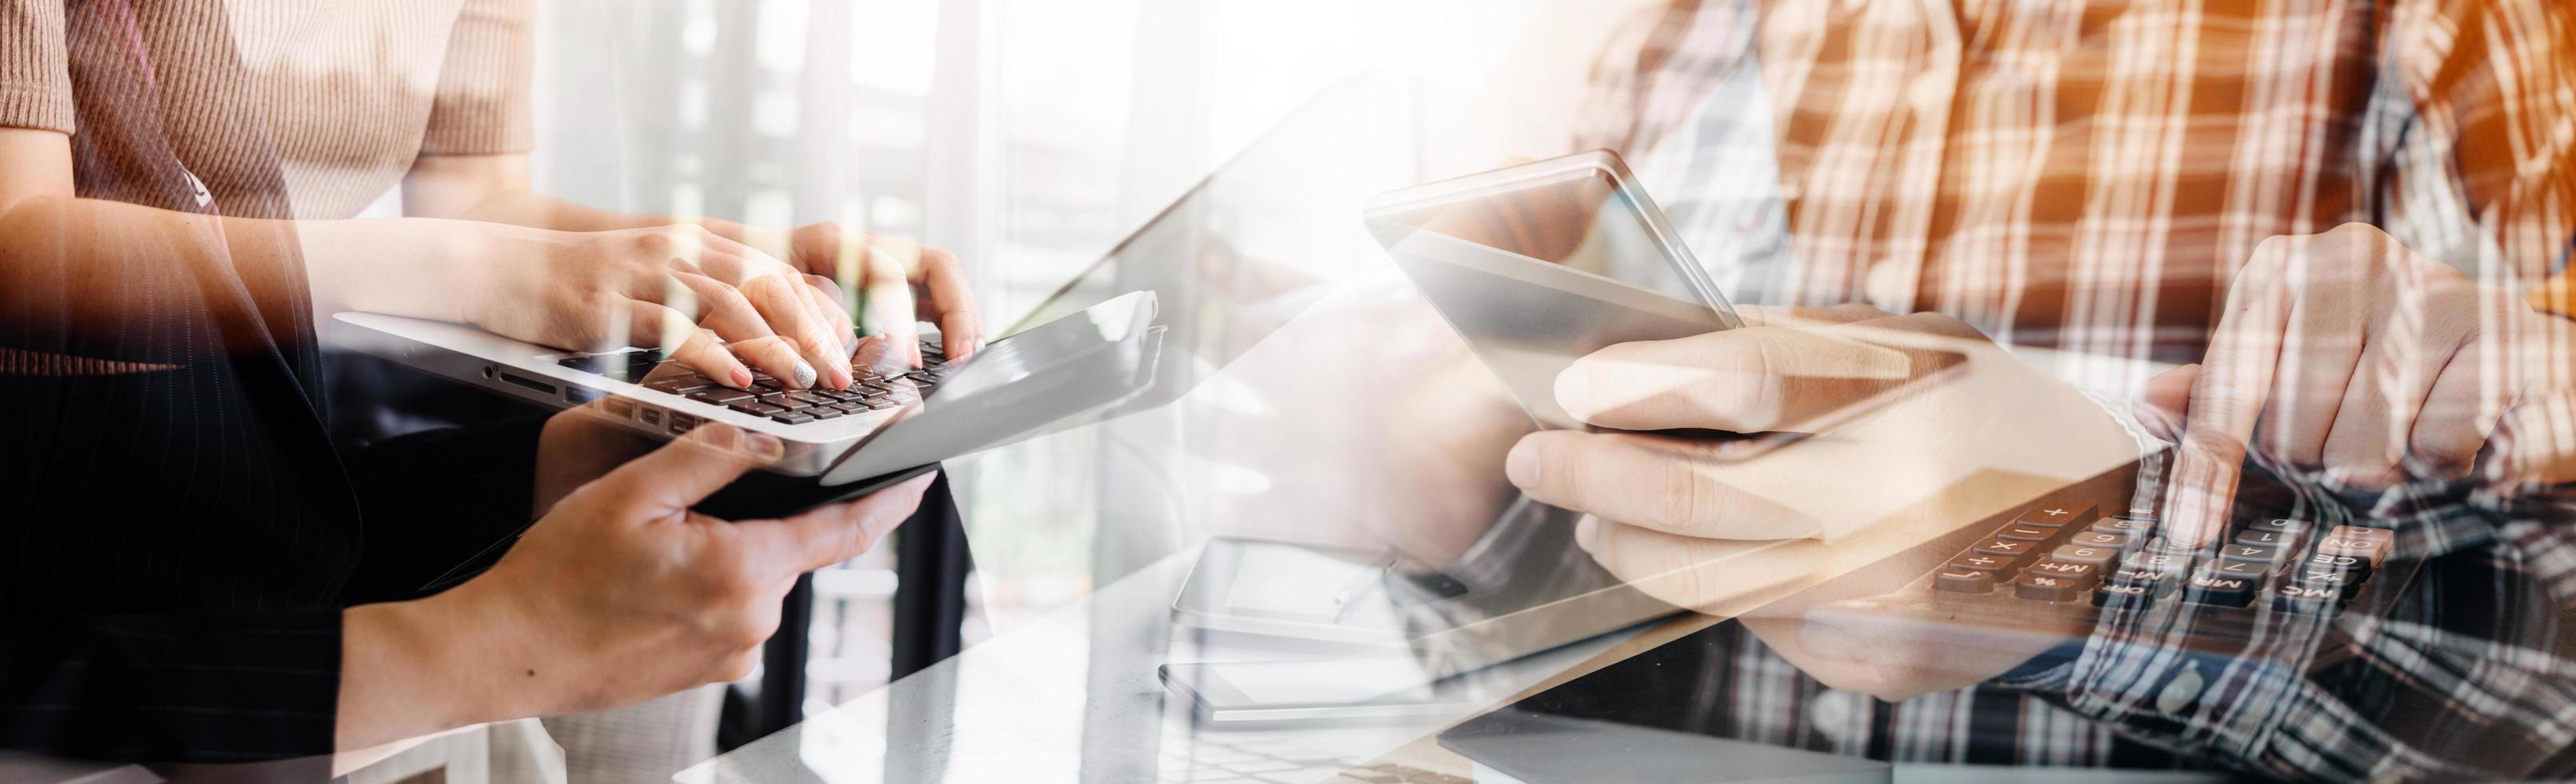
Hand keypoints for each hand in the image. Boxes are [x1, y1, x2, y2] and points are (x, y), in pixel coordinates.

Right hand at [455, 423, 930, 714]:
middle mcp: (751, 622)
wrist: (507, 653)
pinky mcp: (711, 668)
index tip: (923, 473)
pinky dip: (718, 578)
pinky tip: (664, 570)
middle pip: (795, 547)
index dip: (891, 497)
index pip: (844, 530)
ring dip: (739, 546)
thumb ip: (711, 457)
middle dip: (780, 511)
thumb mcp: (632, 493)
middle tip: (729, 489)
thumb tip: (768, 432)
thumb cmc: (557, 574)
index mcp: (743, 572)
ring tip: (671, 535)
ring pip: (763, 576)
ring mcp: (733, 652)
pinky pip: (736, 607)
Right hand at [466, 223, 859, 390]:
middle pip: (767, 283)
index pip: (780, 269)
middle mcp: (680, 248)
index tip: (852, 349)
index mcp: (699, 242)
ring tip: (803, 381)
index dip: (821, 309)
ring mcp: (646, 272)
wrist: (500, 267)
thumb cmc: (584, 284)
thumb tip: (770, 335)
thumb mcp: (656, 277)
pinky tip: (736, 379)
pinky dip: (709, 353)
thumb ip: (710, 295)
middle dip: (811, 332)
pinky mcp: (610, 301)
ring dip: (774, 345)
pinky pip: (670, 325)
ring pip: (729, 301)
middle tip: (840, 375)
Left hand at [764, 222, 983, 366]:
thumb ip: (805, 313)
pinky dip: (947, 323)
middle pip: (939, 266)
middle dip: (959, 310)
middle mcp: (870, 247)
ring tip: (968, 357)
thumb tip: (843, 355)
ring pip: (943, 280)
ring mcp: (884, 262)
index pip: (894, 272)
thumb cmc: (749, 275)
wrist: (735, 258)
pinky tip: (952, 353)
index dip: (909, 316)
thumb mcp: (768, 291)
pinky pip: (930, 296)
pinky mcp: (887, 283)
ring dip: (963, 316)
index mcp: (840, 243)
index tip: (913, 359)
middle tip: (965, 356)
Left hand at [1502, 305, 2132, 699]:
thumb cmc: (1998, 422)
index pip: (1739, 382)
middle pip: (1694, 494)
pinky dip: (1696, 582)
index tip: (1571, 385)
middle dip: (1589, 473)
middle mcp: (1898, 508)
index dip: (1636, 383)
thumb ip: (1801, 342)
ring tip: (1587, 507)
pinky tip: (1672, 552)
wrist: (2112, 550)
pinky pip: (1748, 620)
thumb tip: (1650, 353)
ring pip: (1699, 577)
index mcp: (1914, 404)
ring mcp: (1882, 603)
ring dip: (1620, 538)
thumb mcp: (1924, 346)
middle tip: (1538, 454)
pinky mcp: (1870, 668)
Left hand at [2147, 223, 2575, 544]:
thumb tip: (2147, 400)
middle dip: (2322, 461)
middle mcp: (2352, 259)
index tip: (2187, 535)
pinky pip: (2438, 445)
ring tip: (2412, 432)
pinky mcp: (2503, 331)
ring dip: (2387, 468)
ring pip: (2364, 448)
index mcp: (2283, 269)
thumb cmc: (2385, 374)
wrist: (2523, 364)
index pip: (2228, 387)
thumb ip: (2219, 391)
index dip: (2208, 468)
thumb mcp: (2292, 373)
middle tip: (2358, 439)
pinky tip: (2465, 431)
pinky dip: (2448, 463)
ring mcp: (2432, 287)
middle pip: (2294, 430)